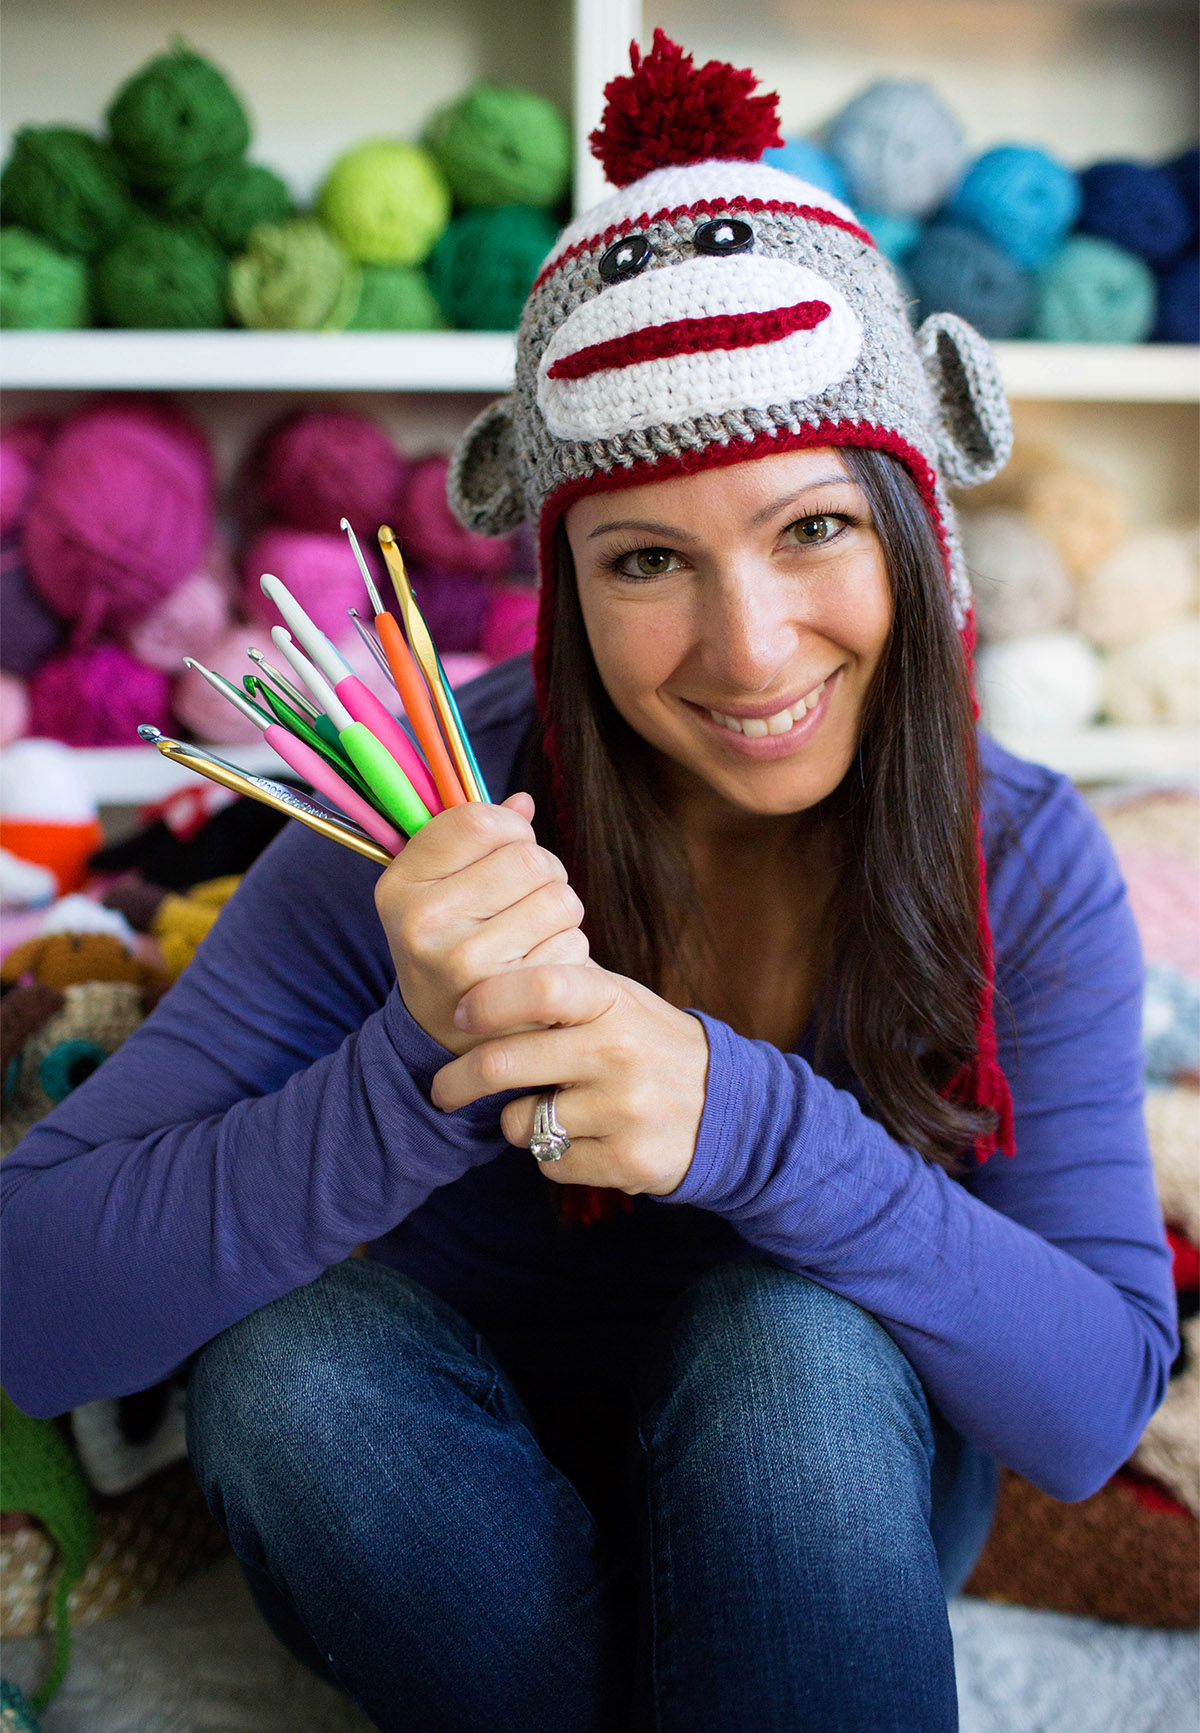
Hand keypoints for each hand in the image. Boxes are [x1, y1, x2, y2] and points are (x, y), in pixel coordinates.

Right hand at [374, 794, 588, 1053]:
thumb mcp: (437, 888)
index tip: (510, 846)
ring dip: (561, 910)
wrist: (444, 1035)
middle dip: (544, 871)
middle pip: (529, 858)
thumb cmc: (449, 942)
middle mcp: (425, 922)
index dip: (512, 826)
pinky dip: (569, 948)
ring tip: (534, 930)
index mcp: (401, 884)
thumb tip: (524, 801)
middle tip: (527, 897)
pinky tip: (540, 963)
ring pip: (560, 899)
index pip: (480, 820)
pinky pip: (573, 943)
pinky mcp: (510, 998)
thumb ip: (474, 838)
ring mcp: (465, 963)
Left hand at [431, 964, 709, 1195]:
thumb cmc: (650, 1044)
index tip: (458, 1016)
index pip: (536, 989)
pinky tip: (587, 1137)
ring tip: (556, 1109)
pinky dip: (553, 1155)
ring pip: (520, 1122)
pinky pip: (549, 1162)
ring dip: (521, 1121)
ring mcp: (625, 1109)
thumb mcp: (619, 1001)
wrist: (729, 1107)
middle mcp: (619, 1051)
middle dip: (457, 1081)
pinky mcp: (628, 1160)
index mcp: (613, 1001)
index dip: (486, 1001)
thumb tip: (469, 991)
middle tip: (442, 1089)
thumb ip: (558, 993)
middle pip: (505, 1063)